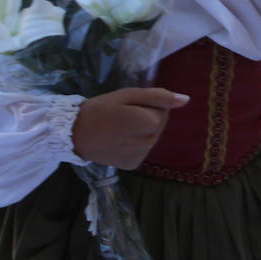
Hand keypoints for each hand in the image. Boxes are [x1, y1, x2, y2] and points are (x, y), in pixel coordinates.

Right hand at [71, 87, 189, 168]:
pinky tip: (119, 140)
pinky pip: (142, 149)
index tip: (129, 106)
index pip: (163, 109)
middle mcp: (149, 143)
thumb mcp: (128, 95)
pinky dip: (135, 143)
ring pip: (152, 137)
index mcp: (150, 123)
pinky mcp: (133, 165)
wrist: (74, 133)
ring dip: (141, 130)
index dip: (147, 104)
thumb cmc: (101, 109)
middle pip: (159, 124)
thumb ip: (158, 96)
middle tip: (123, 115)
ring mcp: (141, 156)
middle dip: (147, 117)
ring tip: (120, 127)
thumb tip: (186, 100)